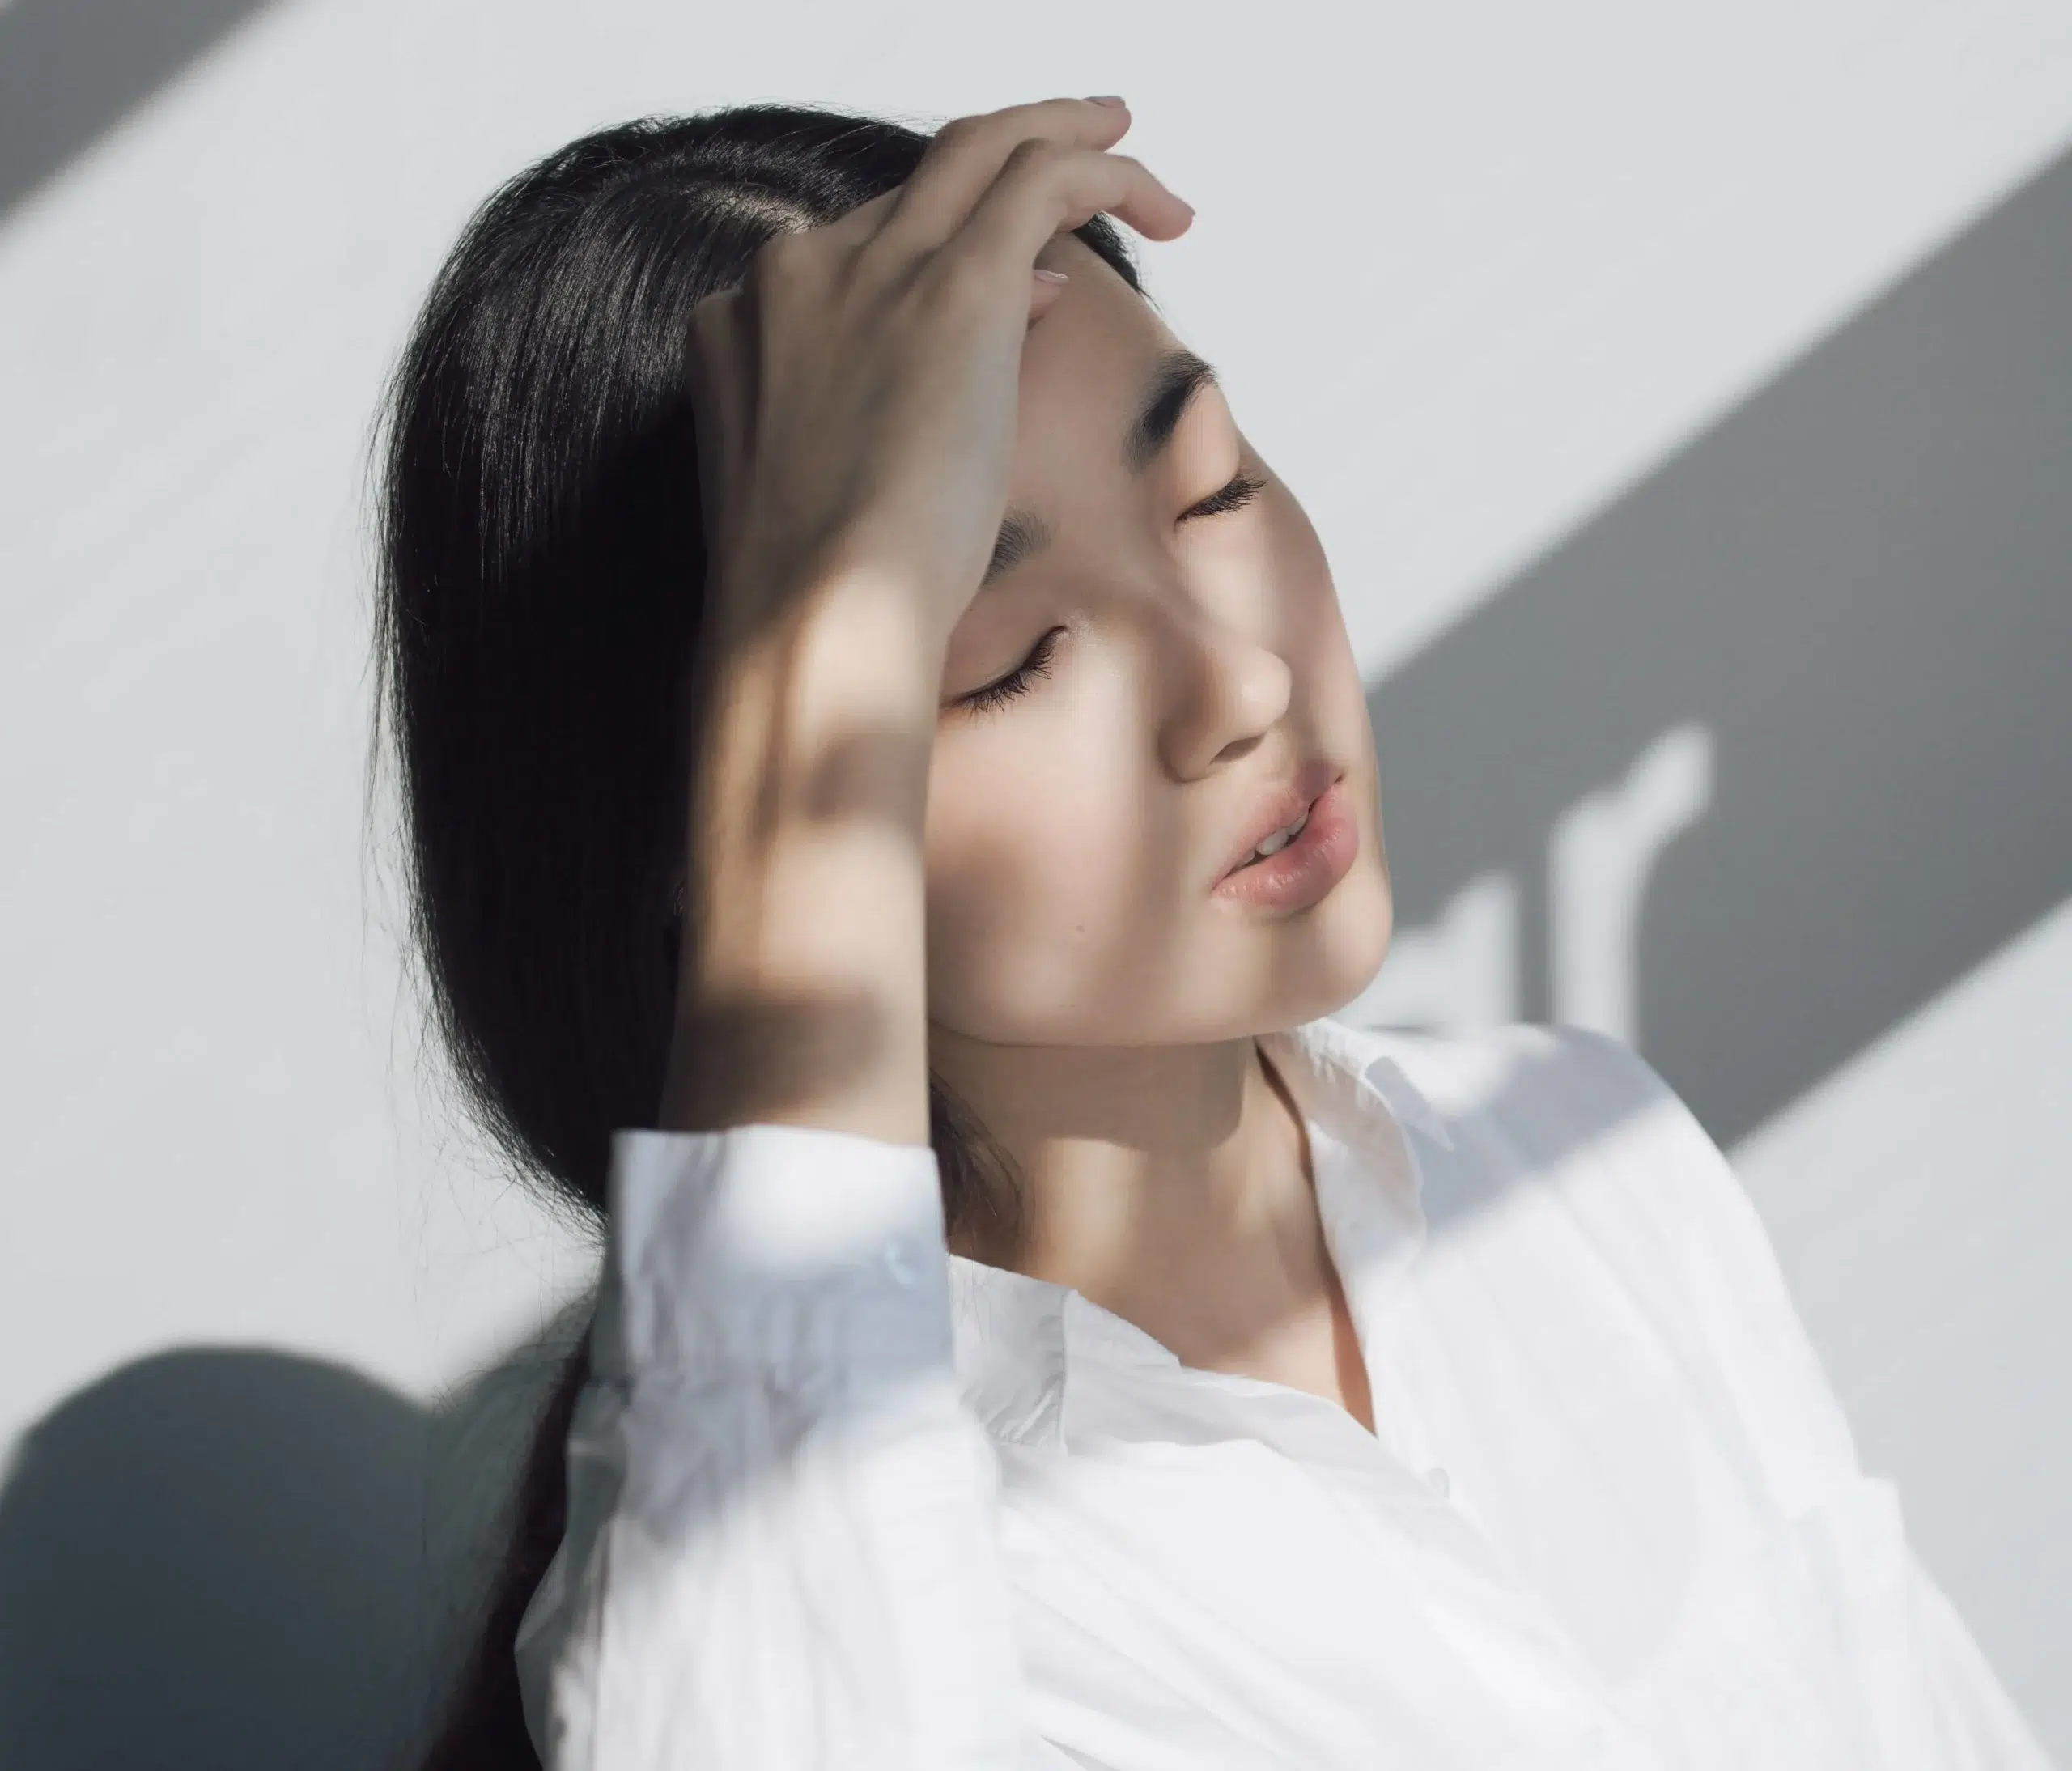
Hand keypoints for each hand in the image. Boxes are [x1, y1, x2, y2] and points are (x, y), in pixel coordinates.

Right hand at [683, 96, 1193, 654]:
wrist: (812, 621)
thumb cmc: (820, 599)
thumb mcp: (829, 491)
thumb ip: (877, 410)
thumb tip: (989, 335)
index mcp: (746, 325)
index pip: (862, 250)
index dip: (945, 254)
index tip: (1023, 289)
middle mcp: (797, 274)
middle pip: (917, 181)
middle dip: (1005, 154)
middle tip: (1085, 145)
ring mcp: (870, 270)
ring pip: (982, 150)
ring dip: (1063, 136)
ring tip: (1128, 143)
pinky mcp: (952, 286)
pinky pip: (1039, 178)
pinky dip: (1102, 170)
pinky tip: (1159, 201)